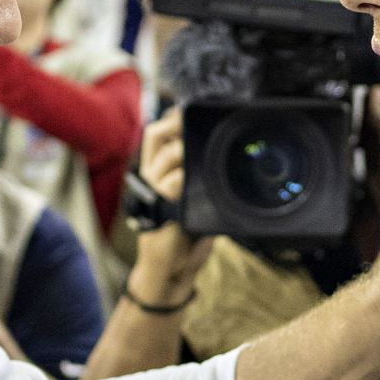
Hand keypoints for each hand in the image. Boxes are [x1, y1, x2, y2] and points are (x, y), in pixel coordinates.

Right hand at [128, 107, 214, 298]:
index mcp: (157, 170)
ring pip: (169, 157)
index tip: (193, 110)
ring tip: (208, 158)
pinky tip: (200, 186)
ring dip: (189, 153)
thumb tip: (228, 154)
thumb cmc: (187, 232)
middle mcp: (151, 177)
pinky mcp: (162, 210)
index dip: (173, 117)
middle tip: (197, 126)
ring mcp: (154, 192)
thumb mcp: (196, 197)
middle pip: (157, 135)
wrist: (174, 270)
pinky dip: (189, 180)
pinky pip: (175, 184)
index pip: (158, 132)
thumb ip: (201, 175)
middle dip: (177, 126)